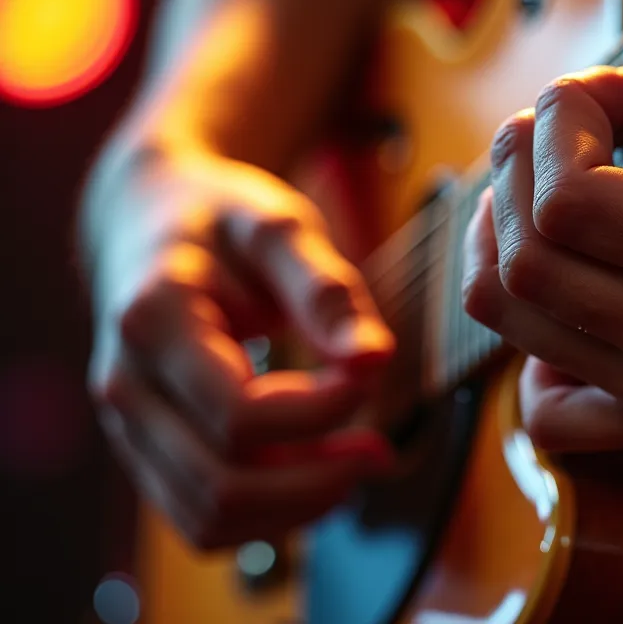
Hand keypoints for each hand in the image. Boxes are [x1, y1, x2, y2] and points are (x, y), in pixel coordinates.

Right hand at [84, 150, 395, 548]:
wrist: (147, 224)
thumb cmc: (221, 221)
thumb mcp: (278, 226)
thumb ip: (326, 290)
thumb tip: (376, 359)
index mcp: (154, 321)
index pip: (240, 413)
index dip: (321, 411)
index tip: (370, 376)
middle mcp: (125, 386)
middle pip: (221, 484)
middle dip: (317, 480)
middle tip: (379, 448)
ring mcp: (127, 428)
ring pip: (208, 518)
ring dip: (296, 508)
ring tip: (354, 463)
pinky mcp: (145, 453)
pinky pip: (200, 521)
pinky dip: (267, 518)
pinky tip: (316, 477)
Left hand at [462, 0, 622, 452]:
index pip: (570, 199)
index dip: (562, 122)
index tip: (613, 92)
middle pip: (524, 258)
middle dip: (518, 164)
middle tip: (563, 129)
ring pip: (515, 323)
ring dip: (508, 237)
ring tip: (551, 193)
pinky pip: (552, 414)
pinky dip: (533, 351)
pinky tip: (571, 298)